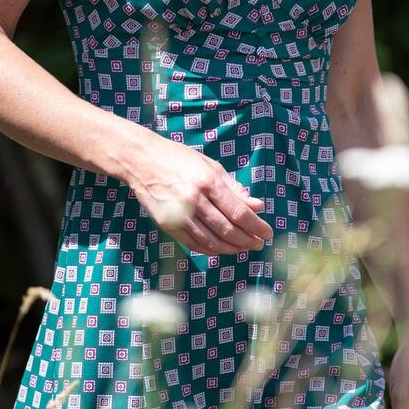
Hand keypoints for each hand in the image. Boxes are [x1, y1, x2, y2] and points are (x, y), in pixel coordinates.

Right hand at [127, 135, 273, 255]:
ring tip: (244, 248)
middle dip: (248, 240)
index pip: (239, 212)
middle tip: (259, 244)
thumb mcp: (210, 165)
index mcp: (208, 182)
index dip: (256, 226)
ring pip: (212, 242)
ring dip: (232, 249)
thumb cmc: (179, 158)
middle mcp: (194, 200)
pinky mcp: (168, 224)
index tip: (267, 233)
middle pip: (228, 230)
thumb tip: (258, 206)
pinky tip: (222, 249)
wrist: (141, 160)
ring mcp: (179, 214)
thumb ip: (234, 188)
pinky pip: (194, 244)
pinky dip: (211, 250)